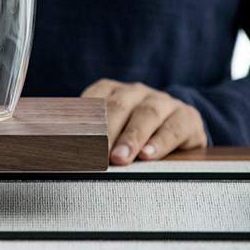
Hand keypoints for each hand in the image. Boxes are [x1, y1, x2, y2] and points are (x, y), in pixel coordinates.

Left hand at [81, 79, 206, 164]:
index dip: (85, 120)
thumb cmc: (132, 134)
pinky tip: (148, 154)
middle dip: (107, 131)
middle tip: (98, 153)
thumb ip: (88, 135)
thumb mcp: (110, 131)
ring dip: (131, 137)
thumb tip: (62, 149)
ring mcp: (163, 102)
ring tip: (121, 157)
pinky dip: (160, 142)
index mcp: (112, 91)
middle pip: (118, 106)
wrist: (179, 133)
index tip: (75, 140)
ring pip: (147, 114)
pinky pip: (173, 128)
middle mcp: (136, 92)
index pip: (94, 100)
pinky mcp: (187, 117)